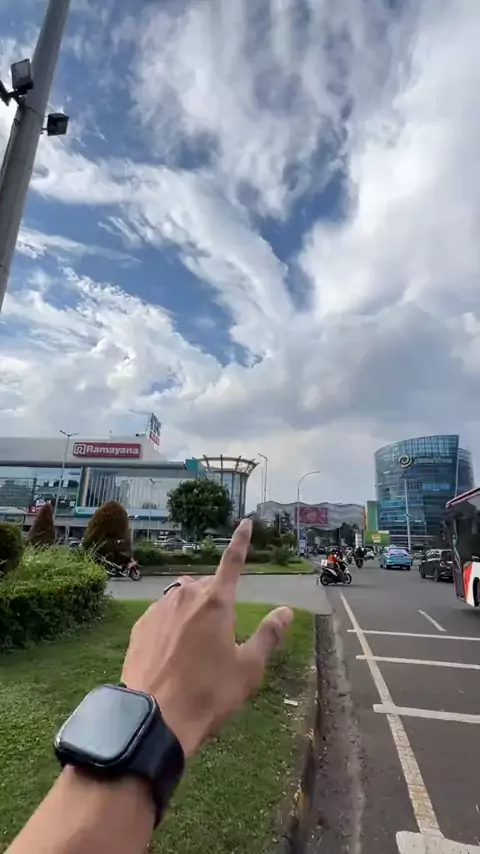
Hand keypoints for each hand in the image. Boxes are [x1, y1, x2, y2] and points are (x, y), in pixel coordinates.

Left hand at [122, 519, 292, 757]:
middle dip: (216, 602)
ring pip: (183, 600)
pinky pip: (162, 616)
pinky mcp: (140, 626)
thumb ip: (268, 635)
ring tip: (195, 652)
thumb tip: (286, 611)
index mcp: (216, 601)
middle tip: (222, 640)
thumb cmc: (209, 693)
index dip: (241, 542)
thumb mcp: (249, 668)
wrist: (154, 717)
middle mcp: (186, 595)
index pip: (233, 562)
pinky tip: (172, 655)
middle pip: (207, 588)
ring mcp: (159, 608)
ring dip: (192, 614)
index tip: (245, 522)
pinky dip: (171, 627)